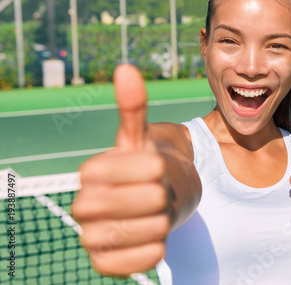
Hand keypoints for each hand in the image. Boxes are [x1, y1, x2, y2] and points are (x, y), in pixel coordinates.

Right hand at [71, 64, 168, 275]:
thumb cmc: (147, 169)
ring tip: (157, 214)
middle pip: (142, 201)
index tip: (156, 167)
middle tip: (158, 193)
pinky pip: (138, 262)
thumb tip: (126, 69)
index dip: (149, 167)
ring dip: (163, 221)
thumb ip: (133, 107)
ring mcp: (92, 238)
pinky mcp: (105, 264)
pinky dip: (155, 249)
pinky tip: (154, 238)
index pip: (126, 170)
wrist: (153, 203)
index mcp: (90, 174)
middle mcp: (84, 207)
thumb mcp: (142, 139)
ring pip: (147, 231)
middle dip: (160, 195)